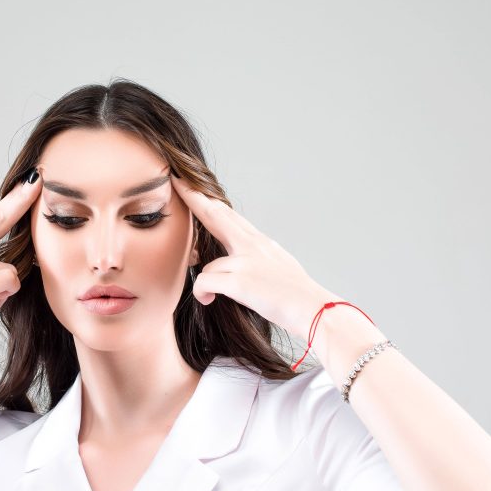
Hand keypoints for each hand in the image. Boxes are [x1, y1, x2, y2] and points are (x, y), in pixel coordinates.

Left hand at [171, 175, 332, 342]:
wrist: (314, 310)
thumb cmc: (294, 294)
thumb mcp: (276, 264)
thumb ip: (254, 255)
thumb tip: (238, 256)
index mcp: (259, 241)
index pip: (228, 214)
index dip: (207, 199)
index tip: (191, 184)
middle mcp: (252, 245)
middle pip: (216, 215)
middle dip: (194, 197)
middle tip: (176, 180)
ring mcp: (247, 261)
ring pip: (208, 264)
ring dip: (206, 281)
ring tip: (211, 294)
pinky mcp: (241, 281)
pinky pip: (205, 282)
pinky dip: (203, 293)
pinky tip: (209, 300)